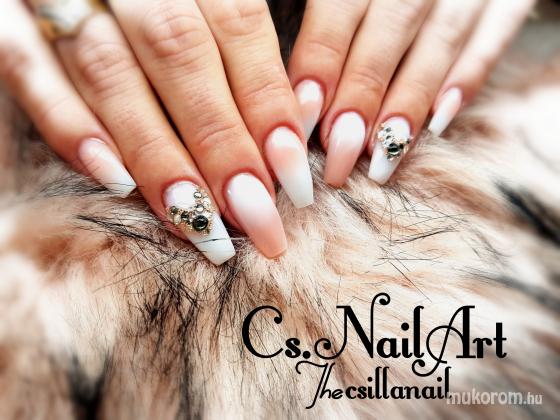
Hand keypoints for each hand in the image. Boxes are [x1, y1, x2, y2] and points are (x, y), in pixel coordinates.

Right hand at [0, 0, 315, 263]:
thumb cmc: (164, 6)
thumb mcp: (205, 9)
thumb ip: (240, 56)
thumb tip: (292, 128)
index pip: (238, 25)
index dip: (267, 104)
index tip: (293, 181)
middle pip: (179, 54)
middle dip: (221, 144)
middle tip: (256, 218)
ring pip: (110, 70)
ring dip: (158, 154)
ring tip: (199, 221)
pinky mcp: (5, 21)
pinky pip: (26, 69)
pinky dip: (70, 125)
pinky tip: (115, 181)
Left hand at [288, 0, 534, 185]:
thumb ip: (326, 28)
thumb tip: (298, 93)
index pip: (340, 8)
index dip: (322, 63)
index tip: (305, 117)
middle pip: (389, 30)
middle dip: (362, 96)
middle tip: (339, 153)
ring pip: (440, 41)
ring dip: (409, 102)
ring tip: (382, 156)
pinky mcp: (507, 0)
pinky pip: (493, 37)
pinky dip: (468, 79)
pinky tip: (439, 123)